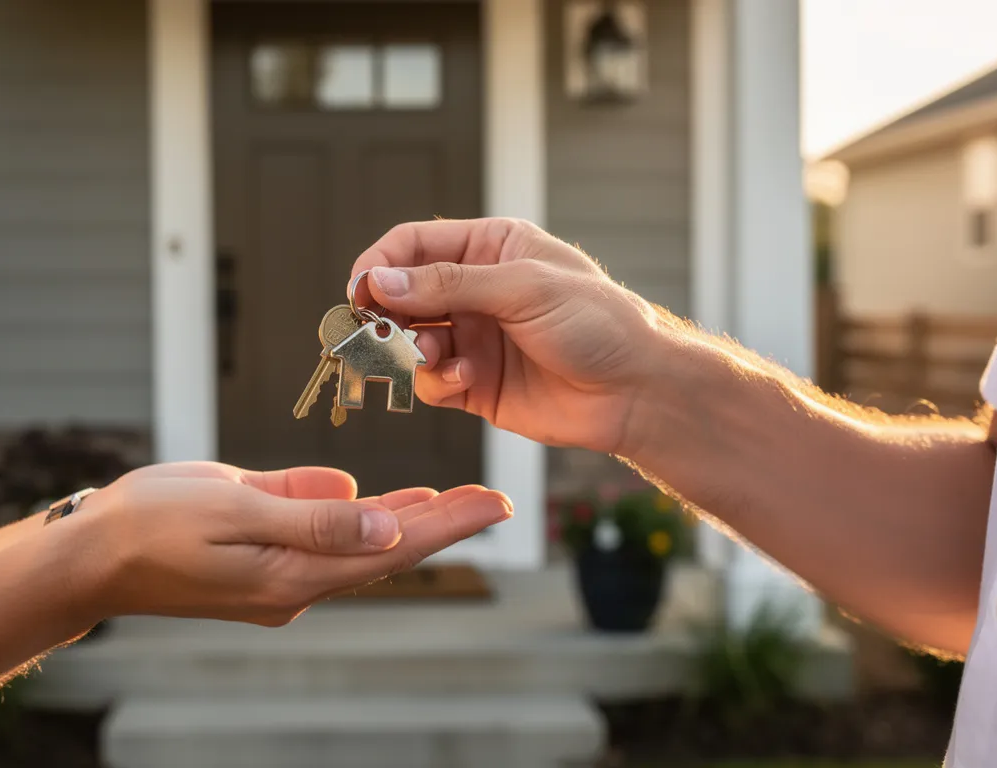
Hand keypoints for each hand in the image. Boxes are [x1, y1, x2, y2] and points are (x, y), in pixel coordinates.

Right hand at [65, 462, 511, 626]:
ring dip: (409, 518)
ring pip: (360, 539)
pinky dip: (361, 512)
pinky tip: (387, 498)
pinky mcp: (262, 553)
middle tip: (496, 499)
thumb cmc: (151, 525)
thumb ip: (311, 515)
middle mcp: (295, 580)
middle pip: (387, 546)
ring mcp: (279, 571)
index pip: (393, 547)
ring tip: (457, 500)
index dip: (448, 524)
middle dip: (444, 521)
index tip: (495, 503)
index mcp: (293, 574)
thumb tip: (387, 522)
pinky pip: (324, 530)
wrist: (91, 555)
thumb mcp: (232, 511)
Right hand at [352, 217, 661, 453]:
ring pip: (410, 341)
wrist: (637, 392)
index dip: (380, 264)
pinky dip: (435, 382)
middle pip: (402, 295)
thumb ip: (449, 284)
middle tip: (381, 332)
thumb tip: (381, 281)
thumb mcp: (523, 288)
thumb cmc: (597, 324)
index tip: (359, 291)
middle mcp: (475, 291)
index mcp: (490, 249)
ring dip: (412, 351)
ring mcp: (473, 339)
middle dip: (388, 314)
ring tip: (436, 358)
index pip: (414, 245)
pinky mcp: (475, 385)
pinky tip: (465, 380)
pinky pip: (430, 382)